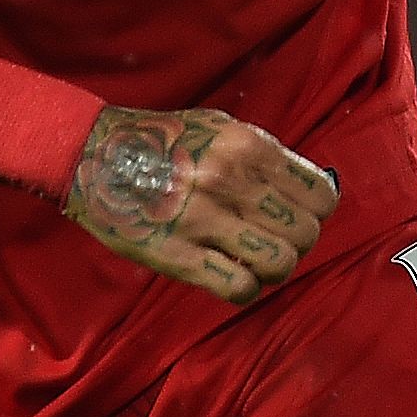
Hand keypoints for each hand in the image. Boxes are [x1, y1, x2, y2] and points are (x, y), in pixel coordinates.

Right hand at [64, 106, 341, 304]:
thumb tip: (315, 189)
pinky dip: (244, 288)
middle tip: (272, 239)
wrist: (94, 155)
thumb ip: (266, 156)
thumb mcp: (220, 129)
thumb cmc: (164, 141)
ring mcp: (202, 220)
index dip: (315, 211)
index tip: (296, 213)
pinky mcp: (177, 255)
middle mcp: (229, 181)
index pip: (322, 195)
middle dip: (296, 243)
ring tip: (254, 260)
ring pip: (281, 265)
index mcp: (246, 147)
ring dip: (273, 269)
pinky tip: (230, 275)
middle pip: (306, 234)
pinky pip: (239, 288)